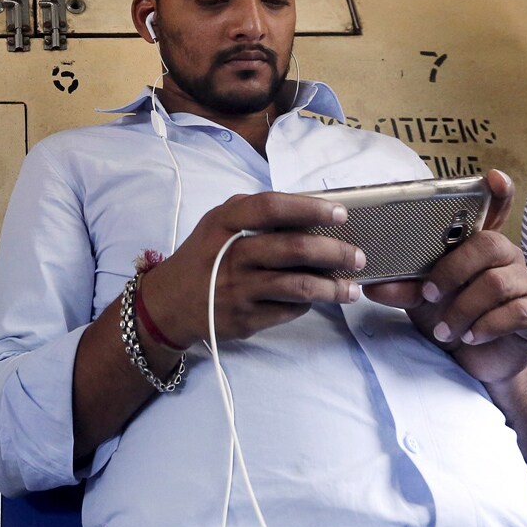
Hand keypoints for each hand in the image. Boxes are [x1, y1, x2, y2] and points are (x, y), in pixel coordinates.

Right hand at [140, 191, 364, 347]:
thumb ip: (253, 213)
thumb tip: (307, 209)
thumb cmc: (203, 257)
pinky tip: (316, 300)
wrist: (169, 303)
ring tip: (351, 289)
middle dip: (334, 252)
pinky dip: (307, 304)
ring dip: (332, 288)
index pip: (271, 208)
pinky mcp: (244, 319)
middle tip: (357, 256)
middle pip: (292, 249)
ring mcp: (236, 290)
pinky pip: (288, 310)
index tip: (340, 214)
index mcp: (223, 224)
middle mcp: (229, 255)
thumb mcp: (217, 224)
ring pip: (297, 287)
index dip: (309, 209)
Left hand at [364, 170, 526, 383]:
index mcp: (477, 248)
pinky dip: (484, 327)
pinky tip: (470, 336)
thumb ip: (400, 287)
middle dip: (451, 271)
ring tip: (444, 330)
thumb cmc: (447, 317)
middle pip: (489, 245)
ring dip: (461, 309)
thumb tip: (373, 284)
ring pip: (495, 283)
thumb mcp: (418, 301)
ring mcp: (524, 284)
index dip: (498, 194)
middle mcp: (505, 259)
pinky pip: (513, 312)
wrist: (473, 361)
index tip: (493, 177)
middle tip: (428, 295)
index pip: (494, 212)